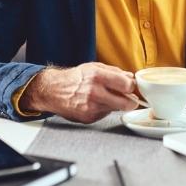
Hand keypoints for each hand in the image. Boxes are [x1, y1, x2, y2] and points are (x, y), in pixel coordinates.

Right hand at [19, 62, 137, 123]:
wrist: (53, 90)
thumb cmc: (75, 78)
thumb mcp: (94, 67)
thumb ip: (114, 72)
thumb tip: (131, 77)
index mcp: (98, 76)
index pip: (127, 85)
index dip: (132, 86)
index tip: (131, 87)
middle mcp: (95, 93)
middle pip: (127, 103)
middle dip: (131, 101)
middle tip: (130, 99)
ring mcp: (91, 107)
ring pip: (117, 109)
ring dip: (117, 105)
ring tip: (108, 98)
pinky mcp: (88, 118)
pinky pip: (105, 114)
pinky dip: (104, 110)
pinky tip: (95, 104)